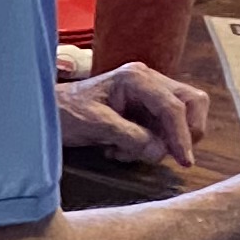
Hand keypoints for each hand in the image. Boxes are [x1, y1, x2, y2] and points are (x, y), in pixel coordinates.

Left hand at [56, 62, 204, 168]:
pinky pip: (162, 130)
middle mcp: (149, 81)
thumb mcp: (95, 125)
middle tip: (172, 156)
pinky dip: (148, 145)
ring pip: (180, 119)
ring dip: (161, 142)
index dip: (182, 135)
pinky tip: (117, 150)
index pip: (173, 106)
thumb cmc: (66, 112)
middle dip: (185, 132)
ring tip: (122, 152)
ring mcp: (149, 95)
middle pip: (191, 103)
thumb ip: (130, 137)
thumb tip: (160, 151)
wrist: (47, 112)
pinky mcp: (144, 111)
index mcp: (136, 78)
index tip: (185, 161)